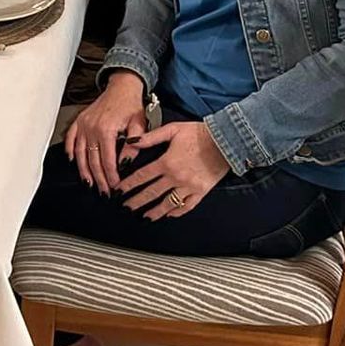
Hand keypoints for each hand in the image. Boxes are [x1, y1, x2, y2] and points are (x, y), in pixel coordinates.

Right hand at [64, 70, 150, 196]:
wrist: (122, 86)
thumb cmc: (131, 105)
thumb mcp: (139, 124)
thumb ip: (133, 145)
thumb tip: (126, 164)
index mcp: (106, 129)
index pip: (108, 161)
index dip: (111, 176)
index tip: (115, 187)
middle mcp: (91, 128)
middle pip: (93, 160)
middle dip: (98, 179)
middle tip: (103, 192)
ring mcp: (83, 124)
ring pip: (80, 153)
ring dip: (84, 170)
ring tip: (88, 183)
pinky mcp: (79, 121)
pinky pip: (71, 138)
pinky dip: (70, 150)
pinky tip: (72, 161)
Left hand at [116, 120, 231, 216]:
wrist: (225, 140)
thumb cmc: (199, 133)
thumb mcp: (172, 129)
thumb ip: (150, 137)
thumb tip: (132, 141)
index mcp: (167, 162)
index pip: (142, 176)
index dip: (128, 185)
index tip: (119, 191)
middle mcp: (176, 177)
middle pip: (151, 193)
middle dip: (136, 201)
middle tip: (125, 207)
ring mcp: (189, 186)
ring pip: (167, 203)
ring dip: (154, 211)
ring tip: (144, 216)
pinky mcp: (201, 192)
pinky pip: (187, 206)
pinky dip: (177, 212)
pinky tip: (169, 214)